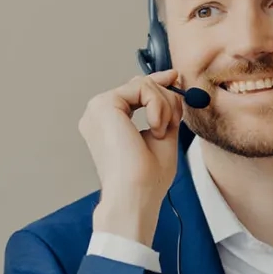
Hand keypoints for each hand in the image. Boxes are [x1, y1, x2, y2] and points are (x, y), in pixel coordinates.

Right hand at [80, 70, 183, 243]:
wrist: (135, 195)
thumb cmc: (147, 178)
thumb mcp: (162, 136)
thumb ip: (164, 110)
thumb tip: (171, 82)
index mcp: (108, 123)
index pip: (133, 92)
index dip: (156, 82)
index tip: (175, 77)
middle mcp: (98, 114)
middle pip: (140, 85)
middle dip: (166, 100)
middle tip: (170, 125)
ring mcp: (98, 108)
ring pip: (144, 85)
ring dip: (164, 107)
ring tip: (159, 133)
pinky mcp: (104, 104)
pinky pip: (143, 87)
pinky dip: (158, 106)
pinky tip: (155, 129)